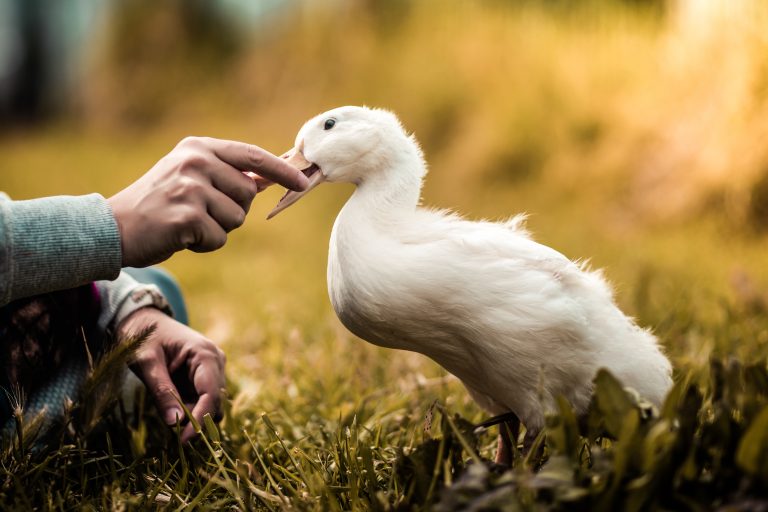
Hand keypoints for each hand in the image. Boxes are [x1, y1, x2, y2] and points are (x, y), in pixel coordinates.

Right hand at [108, 137, 309, 267]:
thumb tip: (266, 179)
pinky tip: (180, 238)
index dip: (281, 170)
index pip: (251, 155)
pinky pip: (219, 238)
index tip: (302, 182)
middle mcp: (195, 162)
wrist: (113, 228)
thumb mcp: (188, 177)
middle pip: (248, 194)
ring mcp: (191, 187)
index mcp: (198, 148)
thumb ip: (224, 175)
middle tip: (198, 213)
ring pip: (236, 218)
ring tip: (186, 225)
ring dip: (216, 230)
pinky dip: (204, 245)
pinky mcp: (187, 216)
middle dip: (232, 211)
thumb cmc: (157, 206)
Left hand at [117, 307, 225, 442]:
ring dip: (195, 416)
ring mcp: (213, 368)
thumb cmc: (142, 336)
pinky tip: (173, 410)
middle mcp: (216, 361)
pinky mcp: (205, 376)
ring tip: (169, 417)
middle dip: (198, 420)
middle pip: (216, 402)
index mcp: (205, 354)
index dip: (200, 420)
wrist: (142, 319)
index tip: (182, 440)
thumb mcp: (146, 362)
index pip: (211, 394)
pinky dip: (191, 410)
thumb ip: (161, 392)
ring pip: (213, 404)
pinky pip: (204, 400)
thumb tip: (175, 423)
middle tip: (173, 436)